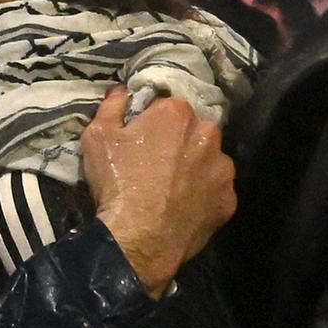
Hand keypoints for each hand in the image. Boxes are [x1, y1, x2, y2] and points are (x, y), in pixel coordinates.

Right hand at [80, 88, 235, 296]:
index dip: (156, 123)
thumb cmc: (117, 182)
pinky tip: (186, 208)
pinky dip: (205, 197)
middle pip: (196, 132)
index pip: (170, 108)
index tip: (144, 140)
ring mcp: (223, 169)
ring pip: (211, 161)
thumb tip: (122, 90)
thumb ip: (112, 106)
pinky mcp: (228, 199)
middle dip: (181, 143)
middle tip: (159, 166)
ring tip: (174, 190)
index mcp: (178, 115)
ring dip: (197, 169)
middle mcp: (208, 135)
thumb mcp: (98, 137)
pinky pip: (217, 192)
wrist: (139, 237)